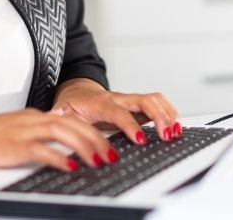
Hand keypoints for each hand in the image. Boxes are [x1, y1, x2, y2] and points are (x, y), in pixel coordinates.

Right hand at [0, 108, 119, 172]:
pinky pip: (40, 150)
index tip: (108, 146)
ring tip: (100, 161)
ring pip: (62, 132)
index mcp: (31, 118)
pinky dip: (59, 158)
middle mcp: (29, 121)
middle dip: (97, 139)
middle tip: (112, 156)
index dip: (92, 132)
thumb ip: (34, 134)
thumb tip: (58, 138)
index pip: (70, 120)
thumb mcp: (9, 132)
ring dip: (86, 147)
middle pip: (72, 124)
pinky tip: (71, 167)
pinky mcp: (10, 147)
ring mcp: (20, 132)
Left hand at [51, 78, 181, 145]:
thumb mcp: (63, 109)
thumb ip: (61, 113)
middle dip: (159, 117)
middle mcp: (119, 98)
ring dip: (168, 114)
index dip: (130, 125)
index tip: (140, 139)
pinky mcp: (138, 105)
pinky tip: (176, 127)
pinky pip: (158, 104)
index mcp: (101, 102)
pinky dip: (170, 113)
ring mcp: (130, 100)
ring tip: (176, 132)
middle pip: (144, 100)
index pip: (119, 112)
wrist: (78, 92)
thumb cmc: (74, 103)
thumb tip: (56, 115)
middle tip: (167, 135)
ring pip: (154, 99)